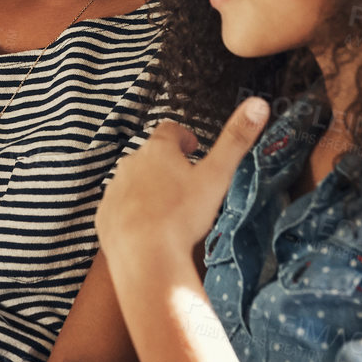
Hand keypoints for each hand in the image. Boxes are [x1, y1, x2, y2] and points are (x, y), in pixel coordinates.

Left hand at [96, 99, 268, 269]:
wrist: (145, 256)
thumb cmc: (181, 217)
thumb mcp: (217, 176)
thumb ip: (236, 140)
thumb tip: (256, 106)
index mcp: (158, 150)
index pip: (169, 130)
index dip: (183, 136)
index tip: (192, 145)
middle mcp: (131, 164)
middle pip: (149, 155)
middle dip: (166, 163)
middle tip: (184, 178)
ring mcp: (115, 190)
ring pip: (133, 181)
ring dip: (148, 187)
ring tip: (168, 206)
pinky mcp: (105, 215)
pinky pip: (119, 208)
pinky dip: (132, 212)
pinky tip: (148, 227)